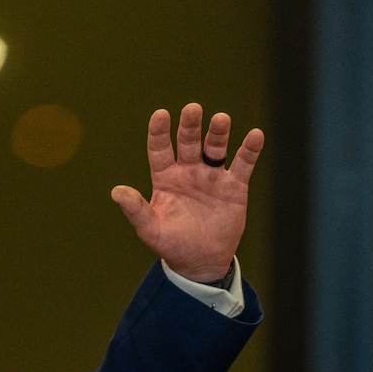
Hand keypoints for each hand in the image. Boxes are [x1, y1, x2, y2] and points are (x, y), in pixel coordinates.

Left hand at [110, 104, 263, 281]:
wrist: (202, 262)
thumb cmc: (172, 245)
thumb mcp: (151, 230)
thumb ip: (136, 210)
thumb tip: (116, 191)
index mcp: (166, 177)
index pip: (160, 149)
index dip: (159, 132)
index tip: (161, 115)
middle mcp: (188, 171)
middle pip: (188, 142)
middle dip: (190, 125)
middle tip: (192, 109)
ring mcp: (212, 176)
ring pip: (215, 148)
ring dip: (218, 133)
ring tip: (221, 119)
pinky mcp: (234, 187)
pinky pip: (243, 164)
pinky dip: (250, 150)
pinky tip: (256, 136)